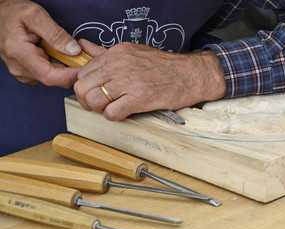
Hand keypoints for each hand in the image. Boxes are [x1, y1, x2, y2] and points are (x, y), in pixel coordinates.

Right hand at [0, 0, 80, 86]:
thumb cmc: (11, 13)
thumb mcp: (34, 15)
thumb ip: (55, 33)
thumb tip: (74, 50)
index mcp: (20, 53)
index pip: (49, 76)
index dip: (70, 76)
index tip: (84, 68)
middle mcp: (20, 68)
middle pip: (54, 79)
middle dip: (71, 70)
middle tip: (82, 56)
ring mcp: (23, 73)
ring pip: (53, 78)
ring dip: (65, 67)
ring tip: (67, 51)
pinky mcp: (27, 73)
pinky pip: (48, 74)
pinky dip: (58, 66)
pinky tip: (57, 54)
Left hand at [74, 39, 225, 120]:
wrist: (190, 75)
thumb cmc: (163, 66)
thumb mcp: (132, 52)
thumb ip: (105, 52)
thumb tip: (84, 46)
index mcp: (116, 53)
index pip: (83, 72)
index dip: (86, 86)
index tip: (95, 92)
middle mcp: (119, 65)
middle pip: (83, 87)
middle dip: (87, 100)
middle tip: (99, 104)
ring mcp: (129, 81)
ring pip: (94, 100)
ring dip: (99, 109)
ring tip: (110, 109)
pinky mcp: (140, 98)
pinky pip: (111, 113)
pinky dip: (113, 117)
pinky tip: (122, 113)